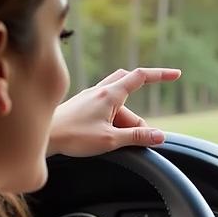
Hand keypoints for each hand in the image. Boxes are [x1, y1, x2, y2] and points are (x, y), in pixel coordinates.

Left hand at [47, 67, 181, 157]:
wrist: (41, 136)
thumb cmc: (72, 136)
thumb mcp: (110, 140)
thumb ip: (137, 137)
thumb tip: (160, 136)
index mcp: (109, 94)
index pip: (140, 77)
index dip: (160, 75)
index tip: (176, 74)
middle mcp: (100, 91)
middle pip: (129, 84)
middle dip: (139, 105)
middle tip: (140, 130)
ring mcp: (90, 97)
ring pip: (118, 100)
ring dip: (125, 119)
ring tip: (116, 142)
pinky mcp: (82, 105)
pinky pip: (106, 107)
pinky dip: (113, 120)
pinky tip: (105, 135)